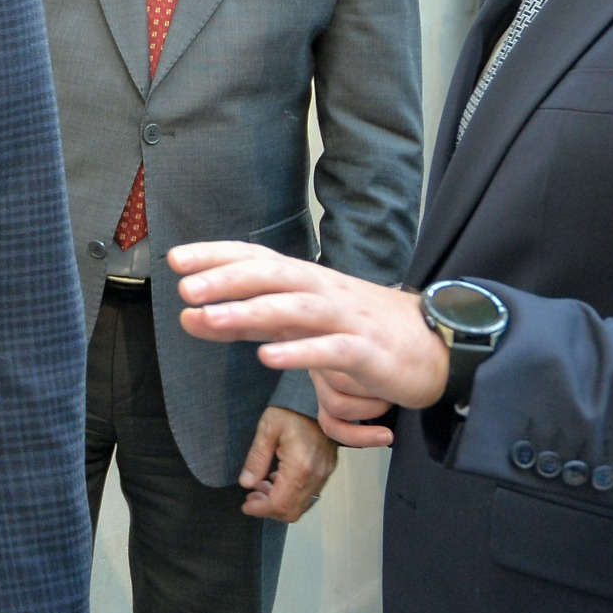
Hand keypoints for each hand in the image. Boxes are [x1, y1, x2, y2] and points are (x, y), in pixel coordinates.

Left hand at [170, 242, 444, 450]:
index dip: (218, 255)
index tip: (177, 259)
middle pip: (273, 275)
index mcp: (306, 281)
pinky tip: (269, 357)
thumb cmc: (359, 332)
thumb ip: (247, 321)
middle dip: (227, 279)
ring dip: (252, 313)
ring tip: (211, 319)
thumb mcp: (297, 324)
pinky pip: (332, 349)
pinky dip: (300, 352)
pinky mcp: (368, 352)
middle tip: (186, 288)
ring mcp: (347, 319)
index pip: (258, 258)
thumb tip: (192, 316)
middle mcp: (324, 292)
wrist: (436, 347)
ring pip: (297, 308)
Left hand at [238, 405, 336, 519]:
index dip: (260, 509)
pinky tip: (277, 481)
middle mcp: (316, 475)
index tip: (246, 506)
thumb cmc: (291, 409)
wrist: (320, 398)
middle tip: (252, 498)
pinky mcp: (327, 470)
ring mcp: (324, 474)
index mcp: (300, 466)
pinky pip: (310, 494)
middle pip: (292, 511)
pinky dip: (292, 495)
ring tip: (261, 488)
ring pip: (302, 505)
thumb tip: (246, 484)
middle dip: (269, 509)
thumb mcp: (268, 428)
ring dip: (280, 503)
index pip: (280, 503)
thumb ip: (256, 458)